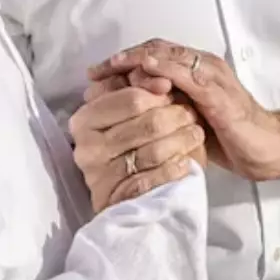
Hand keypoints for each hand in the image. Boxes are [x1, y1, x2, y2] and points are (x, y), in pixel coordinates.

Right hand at [67, 78, 205, 211]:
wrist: (123, 198)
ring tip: (195, 134)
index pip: (132, 98)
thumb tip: (163, 81)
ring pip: (155, 151)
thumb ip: (137, 91)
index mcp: (85, 120)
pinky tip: (186, 163)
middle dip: (177, 117)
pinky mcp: (118, 199)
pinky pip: (156, 179)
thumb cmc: (127, 144)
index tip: (174, 91)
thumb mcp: (124, 114)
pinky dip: (175, 169)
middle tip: (191, 115)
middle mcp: (87, 147)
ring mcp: (100, 175)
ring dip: (182, 141)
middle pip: (150, 124)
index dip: (159, 94)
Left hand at [89, 42, 279, 182]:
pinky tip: (146, 70)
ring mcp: (213, 77)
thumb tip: (126, 113)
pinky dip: (165, 68)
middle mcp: (203, 67)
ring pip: (170, 56)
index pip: (154, 55)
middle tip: (95, 72)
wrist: (269, 148)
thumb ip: (165, 109)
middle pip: (157, 50)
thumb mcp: (188, 120)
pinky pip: (188, 75)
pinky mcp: (219, 94)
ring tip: (112, 65)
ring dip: (138, 58)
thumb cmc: (230, 136)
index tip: (95, 75)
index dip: (123, 61)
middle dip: (123, 58)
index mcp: (195, 72)